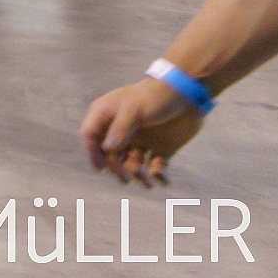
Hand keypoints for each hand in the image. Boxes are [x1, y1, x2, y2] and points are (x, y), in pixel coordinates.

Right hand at [80, 76, 203, 183]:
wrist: (187, 94)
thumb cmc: (155, 96)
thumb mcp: (134, 109)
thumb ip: (120, 129)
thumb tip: (106, 149)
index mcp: (109, 115)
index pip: (91, 135)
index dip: (92, 152)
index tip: (100, 168)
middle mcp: (122, 130)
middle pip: (111, 154)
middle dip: (116, 168)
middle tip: (125, 180)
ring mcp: (142, 140)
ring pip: (132, 163)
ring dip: (137, 175)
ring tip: (147, 183)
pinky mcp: (161, 147)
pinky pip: (155, 166)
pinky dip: (158, 175)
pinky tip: (163, 180)